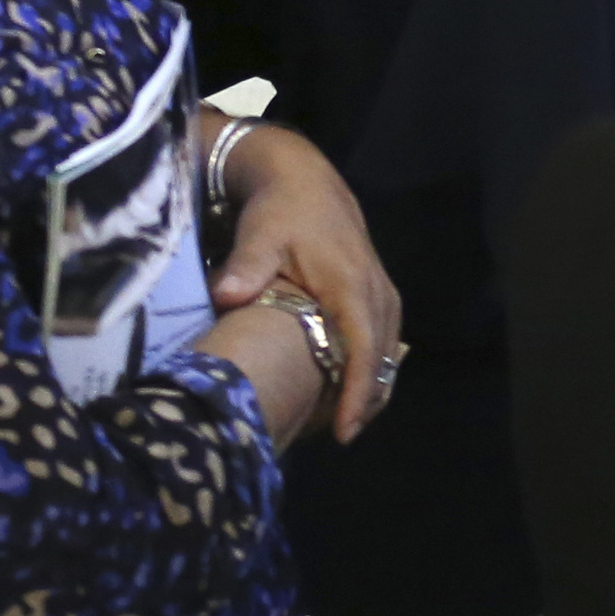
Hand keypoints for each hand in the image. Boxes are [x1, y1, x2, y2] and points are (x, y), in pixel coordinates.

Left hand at [208, 122, 404, 443]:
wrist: (302, 179)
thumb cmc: (279, 211)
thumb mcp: (259, 234)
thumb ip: (245, 267)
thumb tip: (225, 296)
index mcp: (349, 282)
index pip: (363, 346)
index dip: (357, 390)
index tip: (344, 430)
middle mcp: (373, 288)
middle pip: (383, 354)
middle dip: (367, 397)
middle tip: (340, 436)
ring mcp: (379, 289)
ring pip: (389, 347)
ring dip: (373, 384)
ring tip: (346, 422)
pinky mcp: (376, 290)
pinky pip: (384, 337)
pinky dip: (373, 365)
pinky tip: (350, 388)